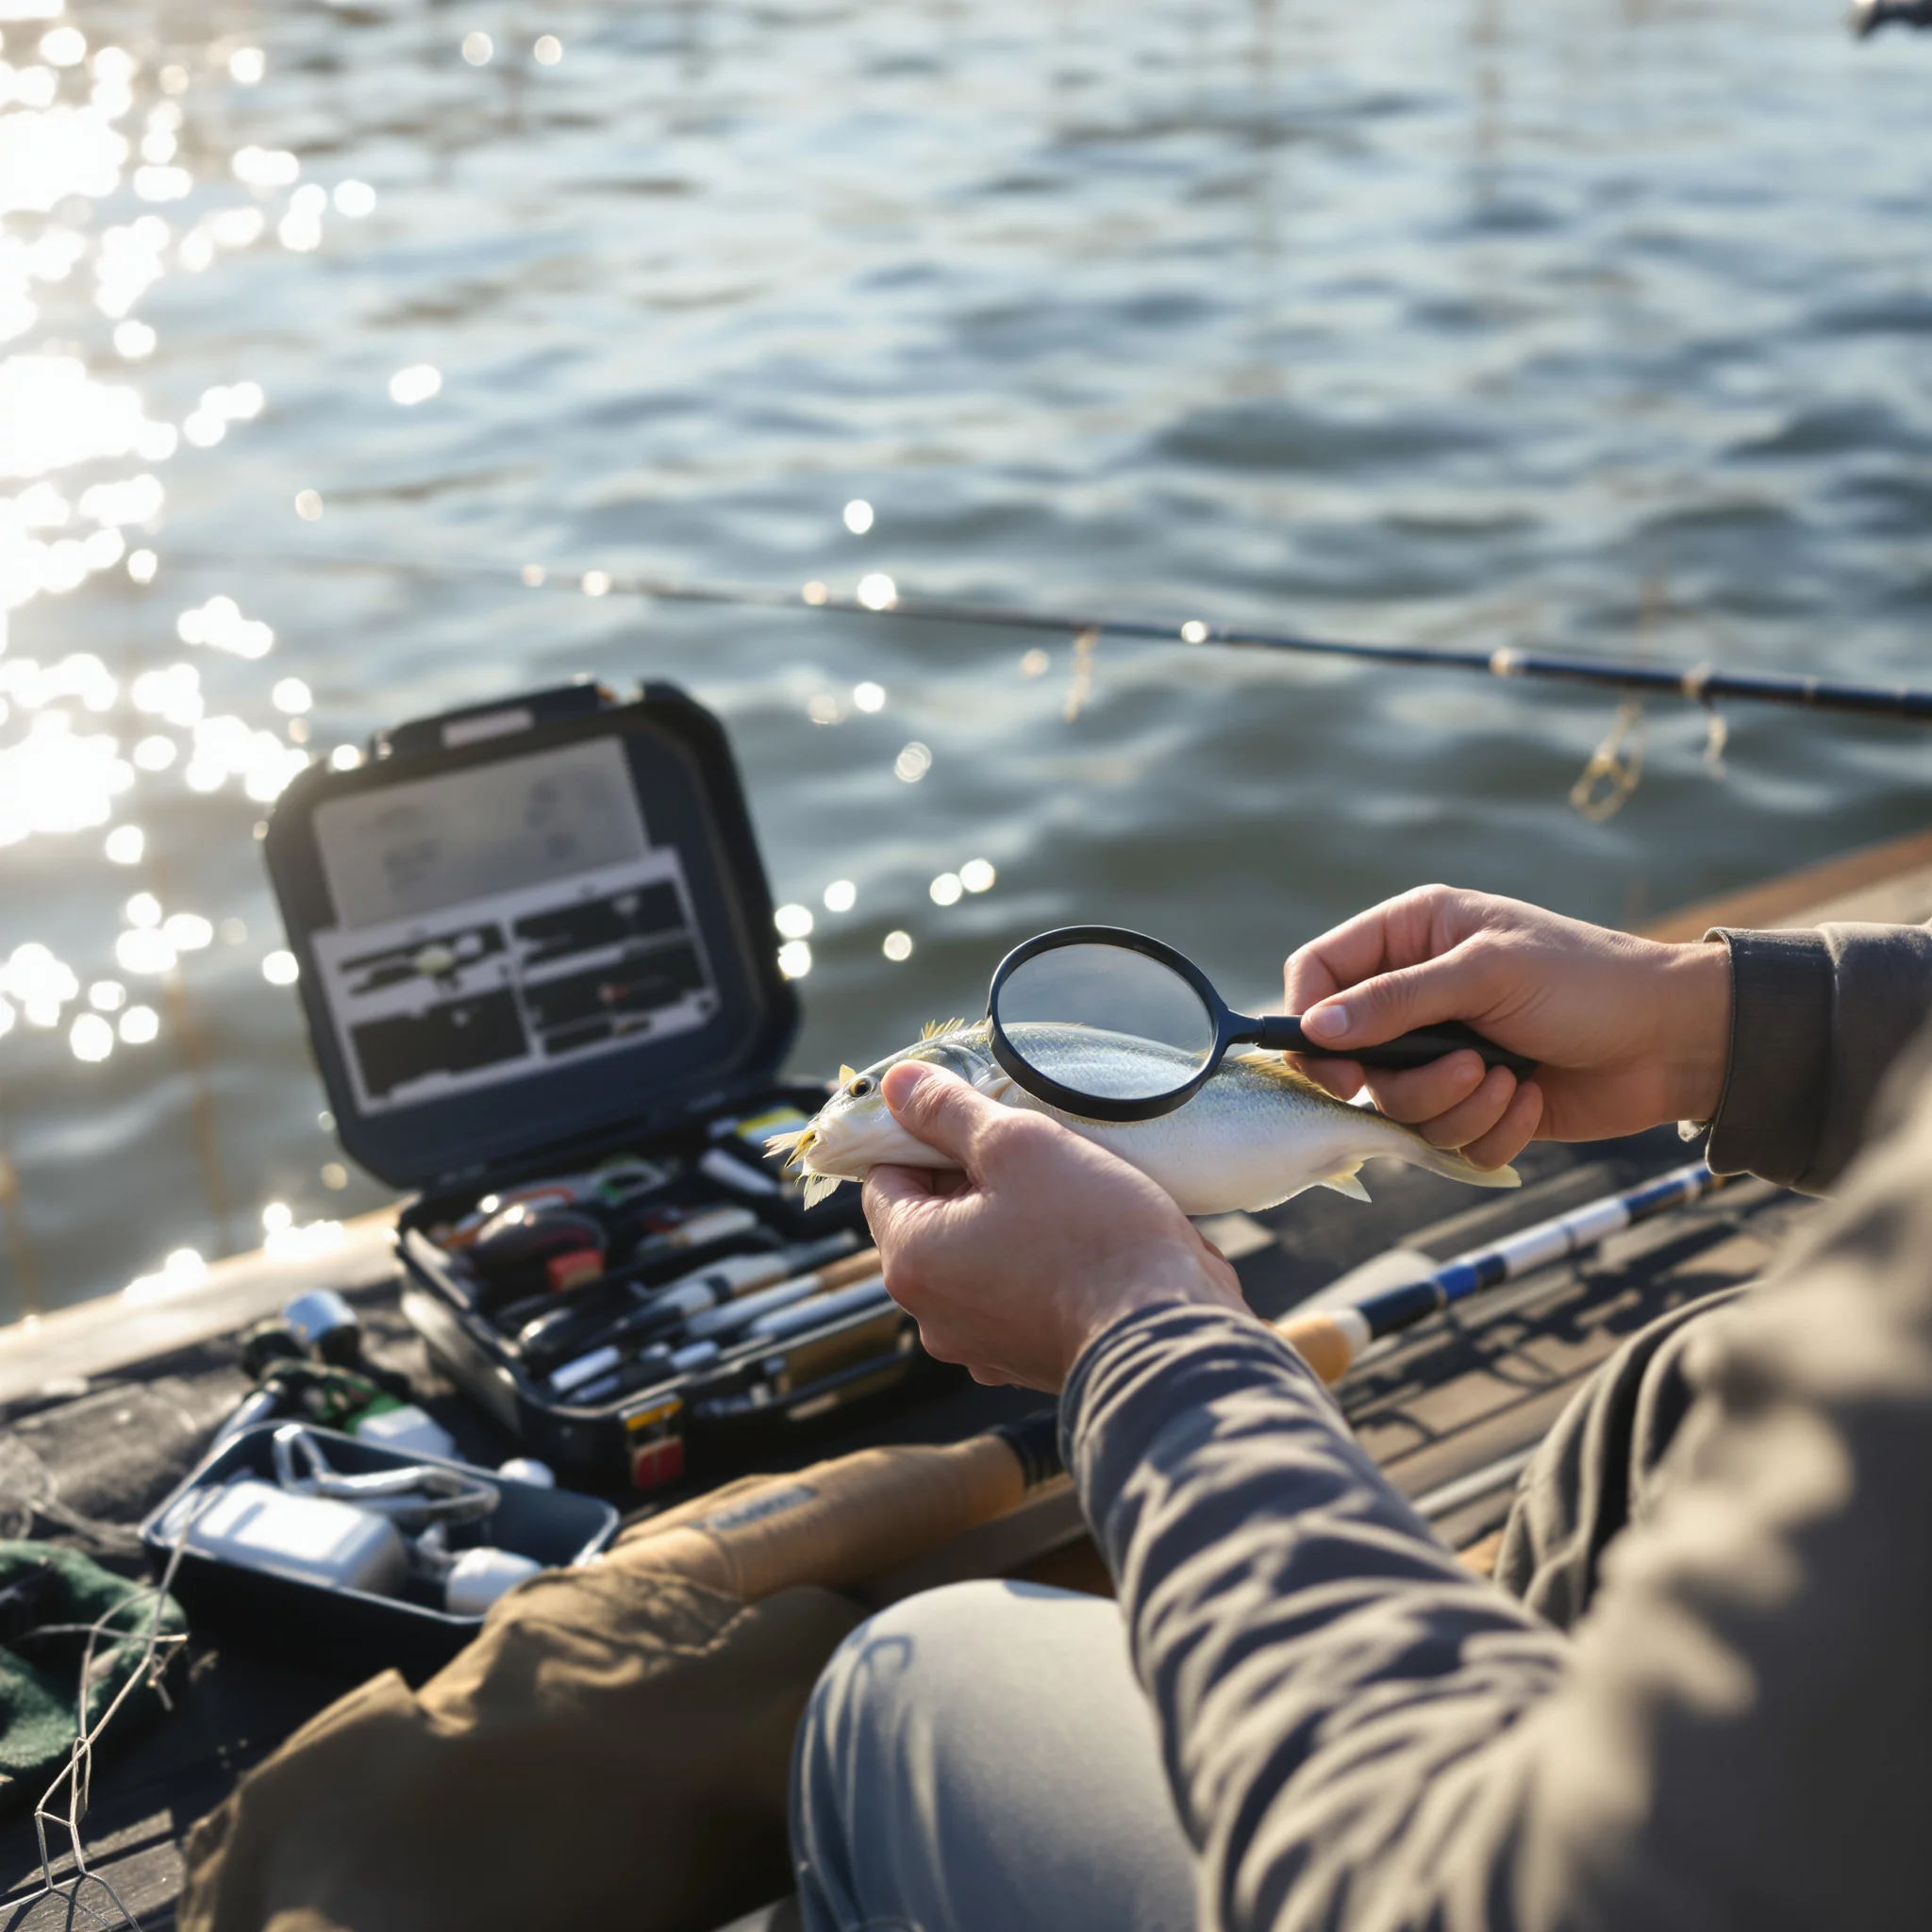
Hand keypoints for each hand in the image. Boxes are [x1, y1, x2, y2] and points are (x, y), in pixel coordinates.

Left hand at [860, 1061, 1245, 1391]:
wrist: (1168, 1333)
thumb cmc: (1091, 1235)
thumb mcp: (1017, 1144)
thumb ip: (948, 1110)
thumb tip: (897, 1084)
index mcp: (912, 1261)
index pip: (883, 1178)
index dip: (924, 1139)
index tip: (975, 1122)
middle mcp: (932, 1315)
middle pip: (929, 1220)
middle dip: (970, 1180)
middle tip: (1028, 1151)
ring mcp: (979, 1346)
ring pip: (975, 1257)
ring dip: (1006, 1221)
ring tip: (1061, 1192)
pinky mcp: (1026, 1360)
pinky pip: (1013, 1294)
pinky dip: (1034, 1265)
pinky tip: (1078, 1240)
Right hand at [1283, 885, 1731, 1169]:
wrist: (1677, 1040)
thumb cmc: (1587, 982)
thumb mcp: (1487, 973)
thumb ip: (1395, 1000)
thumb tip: (1314, 1028)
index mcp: (1412, 937)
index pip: (1319, 971)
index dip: (1309, 1017)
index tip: (1332, 1064)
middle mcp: (1418, 995)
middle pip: (1350, 1056)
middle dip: (1404, 1079)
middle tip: (1456, 1072)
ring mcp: (1444, 1053)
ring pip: (1397, 1106)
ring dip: (1454, 1105)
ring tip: (1509, 1079)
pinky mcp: (1475, 1105)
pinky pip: (1446, 1140)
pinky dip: (1489, 1129)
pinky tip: (1531, 1099)